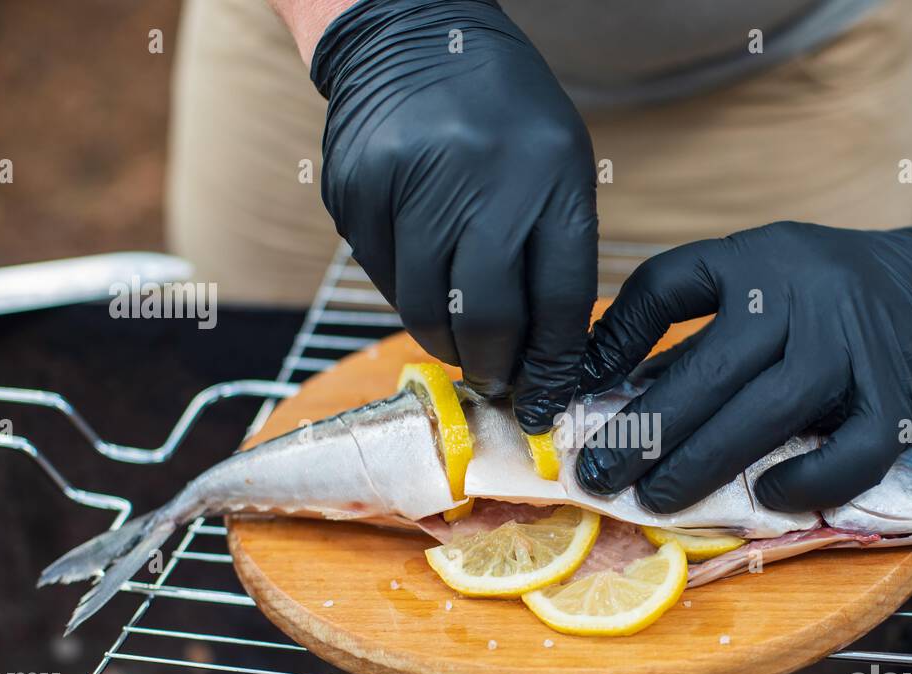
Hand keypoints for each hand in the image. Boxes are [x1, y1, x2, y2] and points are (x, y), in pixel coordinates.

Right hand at [310, 0, 596, 430]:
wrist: (411, 33)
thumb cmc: (504, 114)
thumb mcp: (559, 165)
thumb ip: (556, 254)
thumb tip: (545, 358)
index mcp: (548, 171)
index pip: (559, 298)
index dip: (552, 364)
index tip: (545, 398)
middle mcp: (476, 176)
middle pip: (485, 316)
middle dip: (495, 366)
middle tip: (498, 381)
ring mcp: (404, 183)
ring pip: (423, 310)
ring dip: (447, 344)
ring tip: (464, 345)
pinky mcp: (352, 192)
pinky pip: (382, 279)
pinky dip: (408, 298)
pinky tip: (425, 278)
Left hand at [574, 218, 911, 512]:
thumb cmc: (840, 292)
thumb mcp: (769, 274)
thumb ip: (702, 322)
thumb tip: (619, 389)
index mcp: (760, 259)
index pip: (667, 287)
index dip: (612, 340)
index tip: (574, 391)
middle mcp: (805, 297)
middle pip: (707, 371)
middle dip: (641, 432)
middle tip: (597, 476)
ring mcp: (855, 349)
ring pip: (764, 417)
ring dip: (699, 466)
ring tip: (652, 500)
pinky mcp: (899, 399)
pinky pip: (846, 455)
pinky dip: (804, 482)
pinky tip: (768, 496)